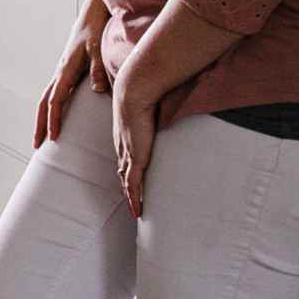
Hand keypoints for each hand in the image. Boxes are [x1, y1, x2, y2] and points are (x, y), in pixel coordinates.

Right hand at [34, 0, 111, 148]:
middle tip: (36, 145)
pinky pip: (55, 94)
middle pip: (43, 104)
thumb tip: (98, 90)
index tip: (53, 138)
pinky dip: (51, 109)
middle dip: (39, 125)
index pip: (55, 101)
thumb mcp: (99, 48)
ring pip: (46, 99)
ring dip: (43, 119)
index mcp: (65, 70)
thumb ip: (99, 69)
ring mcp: (62, 73)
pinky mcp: (67, 72)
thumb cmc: (95, 31)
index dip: (53, 120)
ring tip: (42, 137)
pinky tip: (56, 118)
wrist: (91, 16)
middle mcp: (60, 73)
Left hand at [111, 69, 157, 218]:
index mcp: (126, 131)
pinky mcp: (135, 158)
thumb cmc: (146, 88)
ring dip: (132, 196)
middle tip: (132, 200)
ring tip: (136, 210)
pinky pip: (133, 184)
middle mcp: (124, 144)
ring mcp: (128, 152)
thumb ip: (163, 103)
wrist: (135, 87)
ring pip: (128, 181)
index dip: (128, 167)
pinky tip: (137, 211)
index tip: (131, 177)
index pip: (126, 155)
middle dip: (127, 186)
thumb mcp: (154, 99)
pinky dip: (135, 198)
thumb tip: (175, 97)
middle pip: (124, 171)